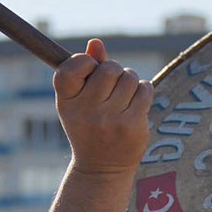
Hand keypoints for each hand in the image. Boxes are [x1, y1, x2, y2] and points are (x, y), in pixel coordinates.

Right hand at [54, 39, 152, 174]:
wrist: (101, 169)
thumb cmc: (89, 128)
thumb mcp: (80, 101)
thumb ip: (88, 71)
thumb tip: (96, 43)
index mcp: (66, 102)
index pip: (70, 67)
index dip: (84, 62)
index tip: (90, 70)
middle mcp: (85, 111)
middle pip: (109, 69)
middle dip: (115, 71)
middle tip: (113, 86)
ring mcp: (109, 120)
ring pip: (129, 77)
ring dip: (131, 81)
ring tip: (125, 96)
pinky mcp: (131, 125)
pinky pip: (145, 89)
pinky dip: (143, 91)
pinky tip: (137, 103)